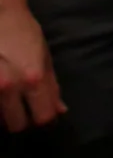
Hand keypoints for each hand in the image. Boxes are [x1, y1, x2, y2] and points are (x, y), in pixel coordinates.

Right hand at [0, 0, 62, 131]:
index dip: (43, 119)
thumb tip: (60, 110)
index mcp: (33, 79)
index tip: (40, 113)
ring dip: (3, 113)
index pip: (42, 118)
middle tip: (21, 109)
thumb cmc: (23, 32)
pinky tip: (0, 93)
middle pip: (16, 125)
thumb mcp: (44, 56)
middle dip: (21, 120)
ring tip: (7, 98)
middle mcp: (9, 86)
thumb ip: (52, 86)